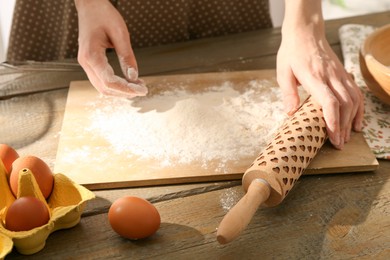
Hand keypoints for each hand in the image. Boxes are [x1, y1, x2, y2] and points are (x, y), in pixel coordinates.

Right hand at [75, 0, 146, 97]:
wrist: (90, 5)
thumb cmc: (103, 15)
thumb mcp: (120, 34)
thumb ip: (127, 56)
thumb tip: (134, 77)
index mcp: (91, 55)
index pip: (109, 81)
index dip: (127, 89)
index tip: (142, 90)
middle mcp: (85, 62)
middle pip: (105, 88)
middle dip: (125, 92)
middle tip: (143, 89)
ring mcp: (86, 64)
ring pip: (102, 87)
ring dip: (120, 90)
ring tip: (138, 86)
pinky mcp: (90, 63)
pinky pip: (102, 80)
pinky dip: (116, 84)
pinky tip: (129, 81)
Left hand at [277, 0, 363, 148]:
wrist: (305, 32)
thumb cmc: (291, 53)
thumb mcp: (283, 72)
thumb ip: (288, 93)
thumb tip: (290, 114)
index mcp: (314, 77)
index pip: (329, 102)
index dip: (332, 121)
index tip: (333, 137)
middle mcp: (330, 76)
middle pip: (344, 104)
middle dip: (342, 126)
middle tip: (338, 144)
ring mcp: (339, 74)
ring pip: (353, 99)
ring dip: (351, 120)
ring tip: (346, 137)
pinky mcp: (343, 73)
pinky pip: (356, 92)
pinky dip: (358, 108)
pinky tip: (356, 121)